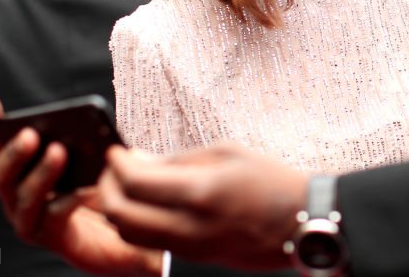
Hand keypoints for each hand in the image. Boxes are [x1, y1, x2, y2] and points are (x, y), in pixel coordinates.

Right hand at [0, 94, 162, 276]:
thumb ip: (92, 145)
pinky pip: (54, 217)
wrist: (118, 233)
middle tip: (30, 133)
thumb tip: (98, 132)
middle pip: (2, 175)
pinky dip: (69, 199)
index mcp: (23, 171)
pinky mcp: (51, 238)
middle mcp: (17, 197)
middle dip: (14, 153)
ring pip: (24, 197)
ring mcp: (30, 220)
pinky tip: (85, 188)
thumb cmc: (103, 190)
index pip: (0, 147)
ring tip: (58, 151)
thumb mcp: (98, 161)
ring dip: (40, 173)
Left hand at [99, 142, 307, 270]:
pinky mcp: (194, 257)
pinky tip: (148, 202)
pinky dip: (138, 221)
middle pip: (120, 213)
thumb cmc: (271, 180)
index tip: (117, 151)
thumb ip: (180, 159)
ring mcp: (190, 246)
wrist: (301, 221)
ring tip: (127, 185)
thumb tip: (140, 160)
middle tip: (113, 169)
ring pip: (129, 233)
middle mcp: (188, 225)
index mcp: (199, 191)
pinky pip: (151, 242)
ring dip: (118, 208)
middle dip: (107, 188)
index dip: (117, 164)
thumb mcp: (227, 153)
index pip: (135, 181)